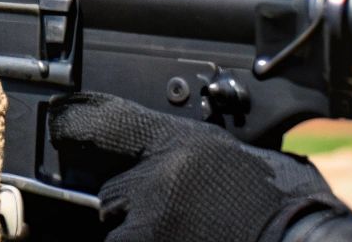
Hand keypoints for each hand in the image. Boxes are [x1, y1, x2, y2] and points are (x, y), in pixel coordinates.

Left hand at [47, 92, 351, 241]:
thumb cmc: (291, 211)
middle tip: (185, 220)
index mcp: (183, 145)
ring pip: (119, 232)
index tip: (60, 123)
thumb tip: (160, 167)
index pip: (106, 122)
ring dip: (143, 235)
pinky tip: (192, 238)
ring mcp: (148, 223)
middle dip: (136, 209)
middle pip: (113, 194)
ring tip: (198, 233)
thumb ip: (193, 160)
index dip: (76, 124)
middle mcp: (156, 180)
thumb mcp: (244, 161)